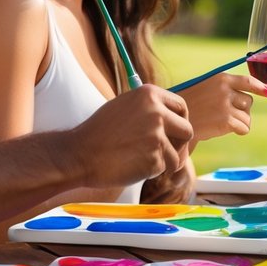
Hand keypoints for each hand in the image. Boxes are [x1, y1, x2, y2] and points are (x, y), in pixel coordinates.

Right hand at [70, 84, 192, 187]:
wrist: (79, 154)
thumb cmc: (99, 132)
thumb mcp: (125, 106)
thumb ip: (150, 108)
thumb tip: (176, 119)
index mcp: (149, 94)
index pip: (181, 106)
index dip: (180, 121)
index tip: (175, 132)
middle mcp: (157, 112)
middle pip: (187, 130)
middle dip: (180, 144)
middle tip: (167, 152)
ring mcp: (157, 136)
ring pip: (178, 155)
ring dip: (165, 162)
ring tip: (143, 161)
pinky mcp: (154, 158)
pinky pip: (163, 168)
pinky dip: (152, 172)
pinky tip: (133, 166)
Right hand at [181, 73, 261, 141]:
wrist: (174, 119)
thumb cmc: (190, 106)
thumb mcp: (206, 88)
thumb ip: (224, 89)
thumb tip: (248, 98)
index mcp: (221, 79)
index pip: (248, 81)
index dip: (261, 87)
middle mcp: (225, 90)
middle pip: (249, 102)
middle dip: (242, 110)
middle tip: (226, 115)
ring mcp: (226, 105)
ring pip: (247, 117)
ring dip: (239, 122)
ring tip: (222, 123)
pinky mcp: (226, 121)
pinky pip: (244, 128)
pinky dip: (237, 131)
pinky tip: (223, 130)